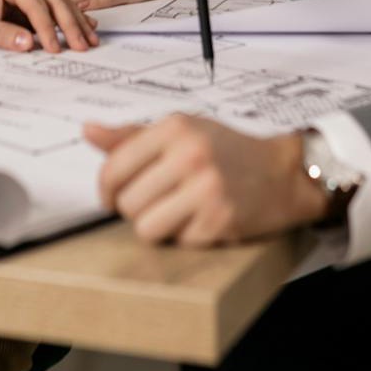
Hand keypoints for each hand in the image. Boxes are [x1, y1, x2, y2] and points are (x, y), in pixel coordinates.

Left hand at [0, 0, 98, 53]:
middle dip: (69, 25)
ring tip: (91, 42)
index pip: (35, 4)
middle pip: (54, 1)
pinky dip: (74, 19)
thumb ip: (0, 35)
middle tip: (81, 47)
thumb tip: (27, 43)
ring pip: (62, 3)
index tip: (54, 49)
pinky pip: (60, 8)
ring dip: (77, 23)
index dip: (46, 27)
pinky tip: (89, 29)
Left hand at [83, 116, 327, 245]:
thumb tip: (88, 131)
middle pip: (127, 203)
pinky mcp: (220, 220)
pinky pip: (178, 242)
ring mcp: (206, 188)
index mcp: (174, 128)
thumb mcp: (182, 130)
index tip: (113, 197)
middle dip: (136, 209)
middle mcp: (189, 155)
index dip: (106, 190)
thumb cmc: (226, 150)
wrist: (282, 173)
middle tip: (158, 202)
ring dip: (157, 227)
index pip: (113, 168)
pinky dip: (186, 237)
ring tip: (177, 213)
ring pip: (146, 228)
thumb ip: (132, 136)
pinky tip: (202, 219)